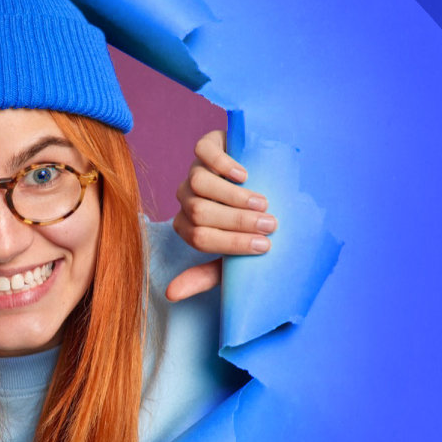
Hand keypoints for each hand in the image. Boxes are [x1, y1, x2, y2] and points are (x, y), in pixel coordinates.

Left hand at [166, 129, 275, 301]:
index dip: (232, 243)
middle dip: (237, 221)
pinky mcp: (206, 146)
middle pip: (200, 212)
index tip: (265, 246)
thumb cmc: (250, 225)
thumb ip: (206, 274)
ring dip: (233, 196)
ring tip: (263, 202)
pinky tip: (244, 174)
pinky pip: (204, 153)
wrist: (267, 180)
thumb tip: (171, 295)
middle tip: (270, 224)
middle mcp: (186, 199)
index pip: (200, 238)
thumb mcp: (232, 253)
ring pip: (199, 183)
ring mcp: (194, 170)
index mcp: (189, 226)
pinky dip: (223, 164)